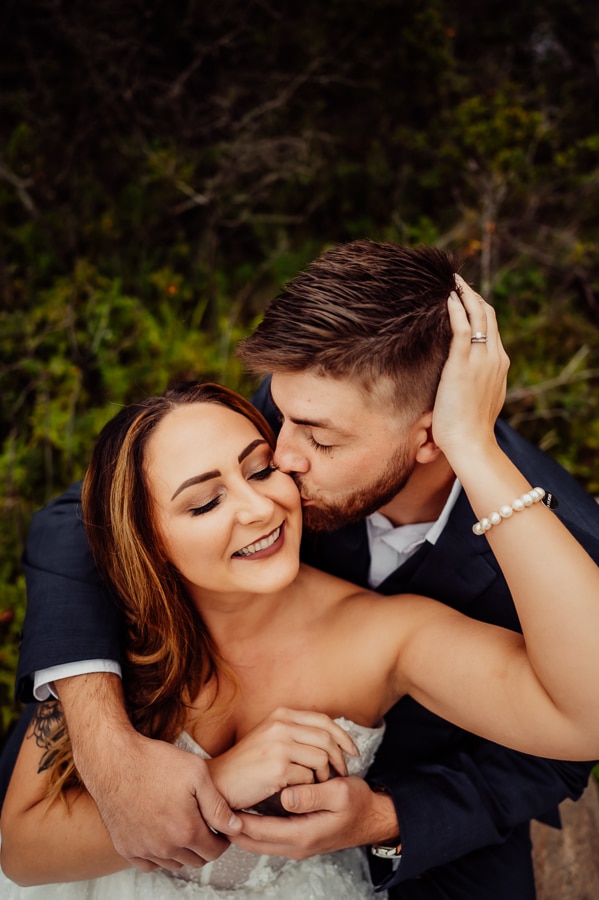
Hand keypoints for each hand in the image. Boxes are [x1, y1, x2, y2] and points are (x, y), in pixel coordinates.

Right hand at [57, 673, 240, 871]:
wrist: (115, 761)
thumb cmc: (156, 762)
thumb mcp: (197, 773)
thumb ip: (218, 805)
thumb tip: (236, 827)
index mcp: (186, 831)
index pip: (215, 852)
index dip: (222, 840)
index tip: (221, 828)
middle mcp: (165, 848)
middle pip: (195, 860)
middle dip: (205, 845)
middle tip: (204, 824)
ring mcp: (143, 850)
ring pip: (174, 864)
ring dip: (183, 851)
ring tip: (183, 825)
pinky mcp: (126, 848)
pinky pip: (150, 864)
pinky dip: (160, 855)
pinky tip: (162, 834)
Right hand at [208, 707, 356, 811]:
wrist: (221, 781)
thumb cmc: (247, 764)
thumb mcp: (270, 736)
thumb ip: (294, 731)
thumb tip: (328, 737)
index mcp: (281, 714)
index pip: (324, 720)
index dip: (343, 736)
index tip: (352, 751)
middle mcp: (281, 725)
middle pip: (327, 738)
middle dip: (340, 758)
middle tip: (342, 772)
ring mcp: (279, 745)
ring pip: (322, 757)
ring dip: (326, 774)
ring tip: (321, 783)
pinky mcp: (278, 767)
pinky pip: (309, 776)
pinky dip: (311, 786)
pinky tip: (304, 791)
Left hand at [231, 776, 397, 859]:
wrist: (374, 817)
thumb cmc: (359, 804)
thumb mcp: (340, 792)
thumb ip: (312, 795)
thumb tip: (286, 796)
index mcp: (302, 834)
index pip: (258, 832)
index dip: (236, 820)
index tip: (218, 804)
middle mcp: (295, 843)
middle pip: (251, 841)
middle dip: (230, 828)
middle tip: (211, 807)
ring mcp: (295, 841)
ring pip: (257, 840)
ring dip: (240, 827)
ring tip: (222, 807)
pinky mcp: (297, 834)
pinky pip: (268, 834)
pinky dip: (254, 825)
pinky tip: (247, 808)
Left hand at [432, 275, 509, 462]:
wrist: (471, 442)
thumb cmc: (470, 428)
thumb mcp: (481, 399)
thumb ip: (478, 383)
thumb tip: (467, 379)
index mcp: (500, 364)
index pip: (492, 328)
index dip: (480, 309)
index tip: (467, 297)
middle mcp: (495, 358)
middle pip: (488, 316)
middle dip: (474, 295)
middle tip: (459, 282)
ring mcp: (481, 360)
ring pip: (478, 316)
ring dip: (465, 295)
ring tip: (453, 282)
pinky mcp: (463, 364)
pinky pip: (462, 328)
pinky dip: (456, 310)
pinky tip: (447, 298)